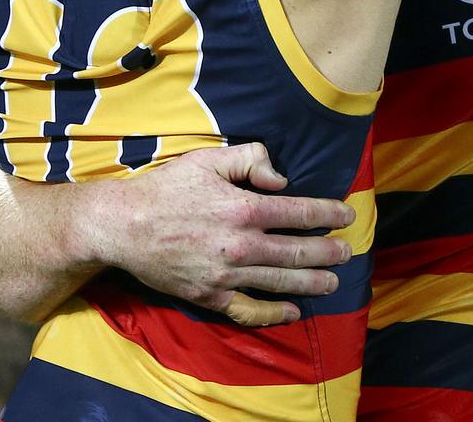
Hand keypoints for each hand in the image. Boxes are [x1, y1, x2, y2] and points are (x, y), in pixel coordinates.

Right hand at [75, 143, 354, 326]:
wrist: (124, 225)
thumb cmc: (168, 187)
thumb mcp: (210, 159)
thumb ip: (251, 160)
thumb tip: (282, 180)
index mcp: (244, 208)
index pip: (299, 212)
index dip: (327, 214)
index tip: (346, 215)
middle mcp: (241, 245)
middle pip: (297, 251)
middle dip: (328, 252)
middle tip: (348, 252)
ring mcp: (227, 275)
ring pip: (280, 281)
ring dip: (311, 282)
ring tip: (333, 282)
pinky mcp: (211, 296)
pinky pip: (249, 309)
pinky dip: (273, 313)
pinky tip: (292, 311)